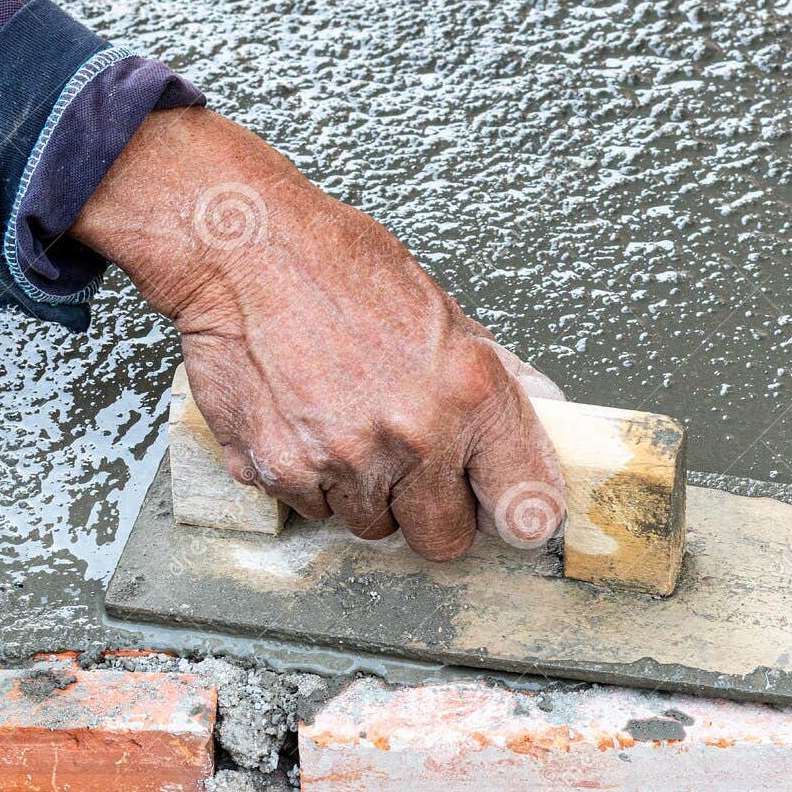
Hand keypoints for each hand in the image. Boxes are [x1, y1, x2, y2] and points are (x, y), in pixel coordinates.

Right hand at [70, 107, 565, 559]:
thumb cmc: (340, 269)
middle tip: (413, 467)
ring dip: (366, 493)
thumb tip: (547, 410)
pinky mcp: (283, 471)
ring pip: (372, 527)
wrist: (243, 251)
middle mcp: (415, 434)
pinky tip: (308, 422)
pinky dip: (311, 479)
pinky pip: (312, 508)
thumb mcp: (445, 313)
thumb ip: (497, 375)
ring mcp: (346, 459)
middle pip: (444, 540)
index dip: (516, 515)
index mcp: (471, 392)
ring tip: (350, 425)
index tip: (507, 514)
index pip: (526, 507)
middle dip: (431, 512)